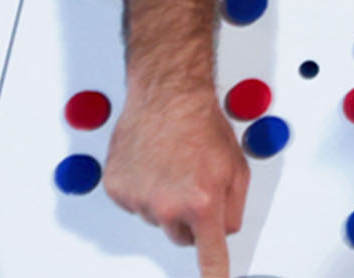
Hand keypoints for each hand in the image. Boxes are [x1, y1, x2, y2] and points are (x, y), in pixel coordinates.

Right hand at [101, 86, 247, 273]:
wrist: (167, 94)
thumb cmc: (201, 124)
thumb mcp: (236, 168)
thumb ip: (234, 208)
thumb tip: (224, 231)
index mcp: (202, 203)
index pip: (209, 255)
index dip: (214, 275)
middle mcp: (168, 206)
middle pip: (181, 236)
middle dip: (189, 217)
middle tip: (192, 182)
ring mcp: (139, 198)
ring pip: (156, 218)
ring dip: (165, 199)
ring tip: (171, 164)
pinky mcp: (118, 188)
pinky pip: (134, 203)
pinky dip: (142, 187)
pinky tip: (151, 162)